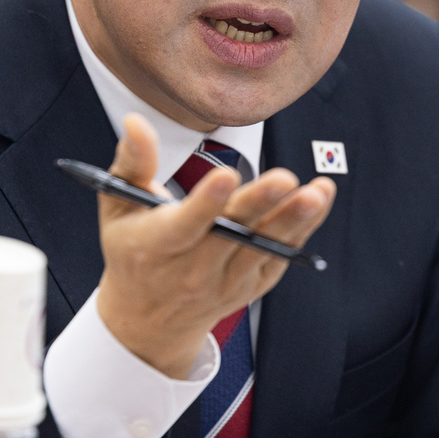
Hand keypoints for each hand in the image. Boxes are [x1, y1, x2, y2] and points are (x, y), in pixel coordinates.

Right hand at [94, 113, 335, 378]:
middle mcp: (194, 269)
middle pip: (232, 235)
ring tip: (314, 193)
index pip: (184, 226)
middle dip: (258, 205)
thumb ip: (132, 161)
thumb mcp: (119, 205)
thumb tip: (136, 120)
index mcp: (157, 246)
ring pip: (263, 248)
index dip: (206, 202)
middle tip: (283, 178)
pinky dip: (303, 228)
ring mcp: (227, 281)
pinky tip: (319, 198)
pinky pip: (281, 255)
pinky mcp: (252, 285)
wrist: (149, 317)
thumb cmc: (132, 249)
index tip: (226, 175)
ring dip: (292, 220)